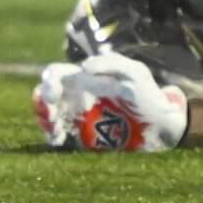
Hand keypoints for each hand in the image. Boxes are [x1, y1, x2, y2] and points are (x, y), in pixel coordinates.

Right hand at [31, 53, 187, 152]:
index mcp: (84, 78)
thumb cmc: (148, 94)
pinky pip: (61, 135)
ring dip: (45, 121)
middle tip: (51, 115)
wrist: (160, 126)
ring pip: (49, 116)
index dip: (48, 81)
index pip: (56, 74)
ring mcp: (78, 117)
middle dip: (42, 103)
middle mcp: (76, 96)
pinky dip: (53, 136)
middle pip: (46, 96)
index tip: (53, 94)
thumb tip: (84, 67)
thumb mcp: (134, 73)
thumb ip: (111, 63)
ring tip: (55, 130)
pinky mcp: (83, 137)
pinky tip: (59, 139)